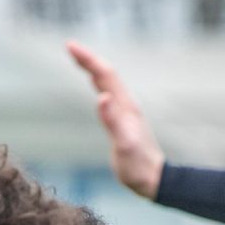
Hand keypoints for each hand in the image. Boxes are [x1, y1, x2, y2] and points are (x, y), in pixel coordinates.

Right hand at [67, 40, 165, 198]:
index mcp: (125, 107)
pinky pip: (110, 96)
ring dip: (93, 69)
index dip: (88, 59)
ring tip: (79, 59)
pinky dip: (99, 86)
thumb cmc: (138, 166)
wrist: (154, 179)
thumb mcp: (124, 145)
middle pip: (107, 74)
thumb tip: (101, 97)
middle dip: (88, 59)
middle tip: (69, 46)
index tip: (70, 46)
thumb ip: (113, 121)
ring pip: (109, 83)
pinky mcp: (124, 122)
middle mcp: (126, 105)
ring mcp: (126, 113)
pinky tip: (97, 90)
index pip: (105, 75)